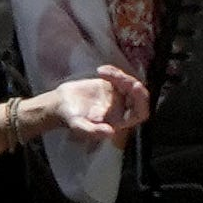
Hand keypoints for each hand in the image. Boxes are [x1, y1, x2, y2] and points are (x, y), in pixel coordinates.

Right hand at [28, 69, 146, 143]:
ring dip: (119, 76)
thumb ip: (93, 131)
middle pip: (139, 96)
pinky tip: (100, 70)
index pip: (140, 113)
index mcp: (119, 121)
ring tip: (101, 72)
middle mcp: (122, 109)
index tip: (134, 87)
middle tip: (120, 77)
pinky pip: (120, 75)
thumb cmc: (71, 119)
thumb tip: (111, 132)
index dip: (141, 102)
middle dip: (133, 85)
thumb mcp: (78, 126)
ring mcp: (119, 96)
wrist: (62, 104)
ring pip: (130, 83)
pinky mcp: (113, 85)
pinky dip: (112, 71)